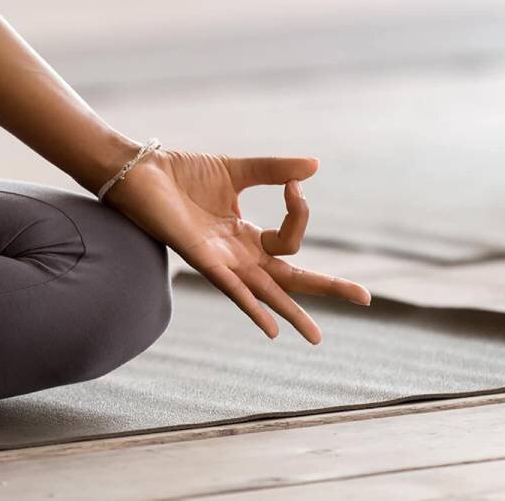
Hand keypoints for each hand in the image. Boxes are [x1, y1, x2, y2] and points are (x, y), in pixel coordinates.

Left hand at [103, 150, 369, 343]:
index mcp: (245, 236)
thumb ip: (273, 171)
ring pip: (265, 291)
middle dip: (326, 288)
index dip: (300, 211)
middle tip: (365, 299)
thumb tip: (314, 167)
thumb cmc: (180, 174)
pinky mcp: (199, 258)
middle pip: (288, 278)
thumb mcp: (236, 170)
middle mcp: (236, 255)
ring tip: (317, 336)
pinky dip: (252, 306)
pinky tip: (271, 328)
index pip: (291, 239)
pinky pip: (231, 287)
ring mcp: (219, 260)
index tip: (295, 185)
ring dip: (291, 312)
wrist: (139, 171)